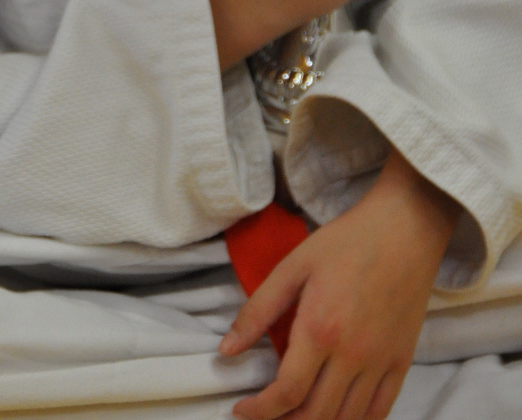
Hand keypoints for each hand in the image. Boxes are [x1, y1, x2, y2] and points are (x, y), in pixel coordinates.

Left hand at [220, 150, 460, 419]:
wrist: (403, 230)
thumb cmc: (346, 242)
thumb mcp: (293, 266)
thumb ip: (258, 311)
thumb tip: (227, 349)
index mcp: (320, 329)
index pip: (287, 393)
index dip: (260, 411)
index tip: (242, 409)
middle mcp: (352, 355)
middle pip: (315, 415)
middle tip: (264, 413)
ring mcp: (381, 364)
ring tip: (293, 416)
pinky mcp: (402, 364)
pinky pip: (379, 412)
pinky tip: (335, 416)